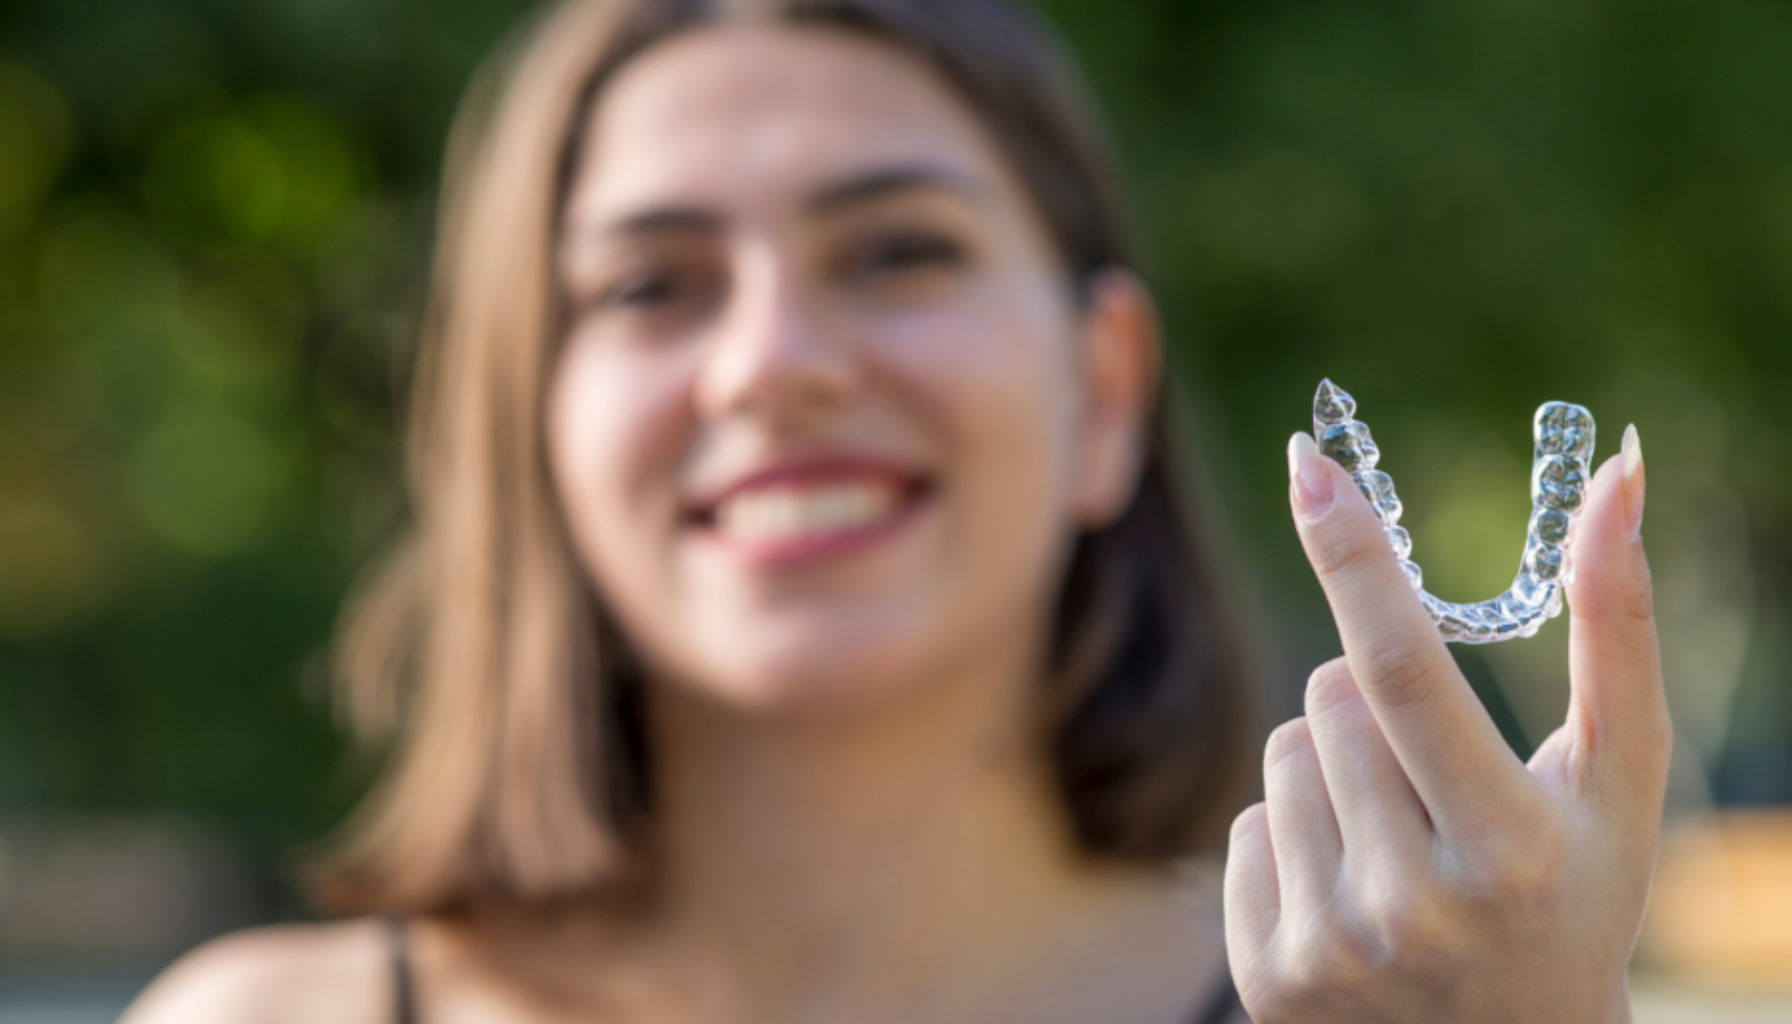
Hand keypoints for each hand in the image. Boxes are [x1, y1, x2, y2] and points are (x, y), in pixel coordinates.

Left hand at [1223, 427, 1670, 1023]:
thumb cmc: (1577, 892)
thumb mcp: (1616, 777)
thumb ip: (1615, 628)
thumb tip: (1617, 477)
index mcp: (1507, 847)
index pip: (1402, 672)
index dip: (1352, 556)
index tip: (1307, 459)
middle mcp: (1413, 906)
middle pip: (1328, 695)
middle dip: (1371, 698)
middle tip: (1435, 777)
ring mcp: (1330, 949)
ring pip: (1282, 751)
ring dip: (1332, 766)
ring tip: (1402, 839)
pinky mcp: (1266, 977)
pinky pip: (1247, 823)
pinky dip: (1294, 834)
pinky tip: (1356, 890)